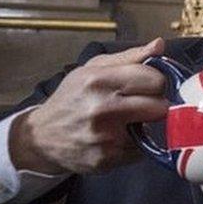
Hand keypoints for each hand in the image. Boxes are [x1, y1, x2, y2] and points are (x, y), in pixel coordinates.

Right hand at [10, 39, 168, 173]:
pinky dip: (136, 144)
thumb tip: (159, 45)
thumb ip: (130, 57)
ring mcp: (105, 137)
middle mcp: (102, 108)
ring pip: (154, 130)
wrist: (41, 136)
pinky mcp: (108, 159)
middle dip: (155, 104)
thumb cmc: (72, 98)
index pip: (155, 80)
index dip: (156, 83)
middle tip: (141, 104)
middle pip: (160, 107)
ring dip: (145, 125)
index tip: (147, 86)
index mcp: (98, 80)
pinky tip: (118, 137)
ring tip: (127, 120)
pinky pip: (142, 150)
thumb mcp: (93, 69)